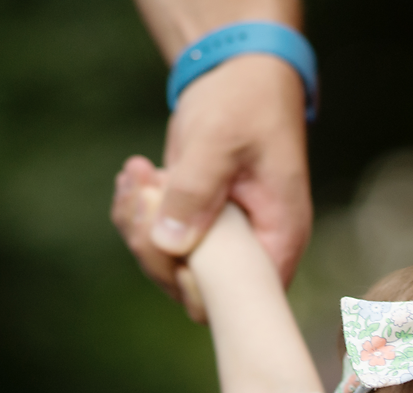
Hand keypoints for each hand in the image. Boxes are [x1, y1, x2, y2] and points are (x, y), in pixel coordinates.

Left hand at [115, 53, 310, 318]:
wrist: (240, 72)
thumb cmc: (245, 102)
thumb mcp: (219, 141)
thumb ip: (196, 192)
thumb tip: (170, 245)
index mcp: (278, 238)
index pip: (240, 299)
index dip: (197, 285)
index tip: (168, 238)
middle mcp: (253, 250)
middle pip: (195, 290)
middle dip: (153, 247)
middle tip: (141, 188)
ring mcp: (223, 241)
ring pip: (169, 267)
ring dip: (138, 225)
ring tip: (135, 173)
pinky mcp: (196, 225)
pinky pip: (159, 242)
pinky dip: (137, 213)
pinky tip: (134, 175)